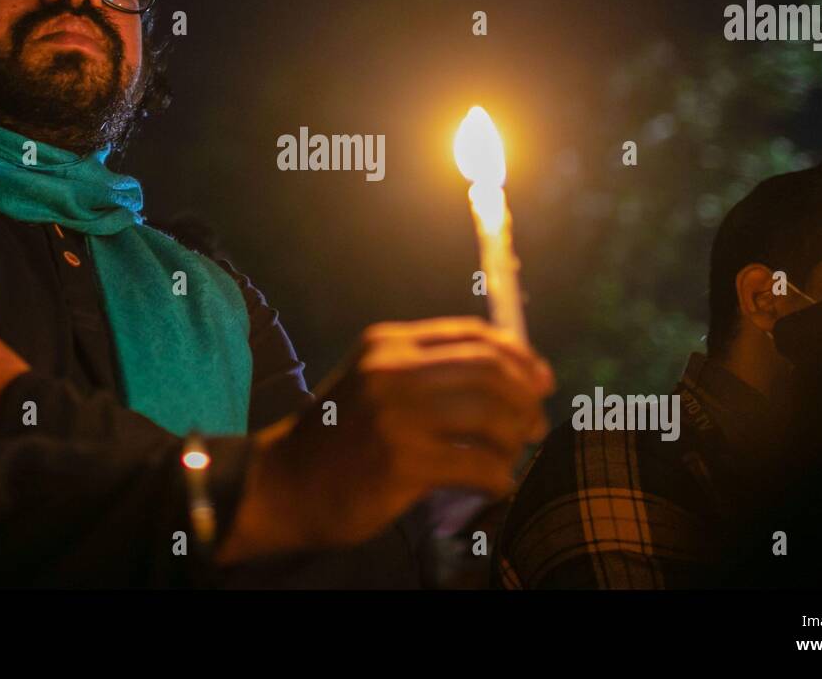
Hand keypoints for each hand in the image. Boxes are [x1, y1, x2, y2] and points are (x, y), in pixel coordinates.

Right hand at [217, 316, 553, 562]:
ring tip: (512, 456)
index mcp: (389, 343)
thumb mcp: (372, 381)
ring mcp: (397, 416)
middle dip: (525, 399)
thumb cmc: (337, 437)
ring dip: (515, 440)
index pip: (474, 335)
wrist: (280, 484)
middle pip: (491, 372)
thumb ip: (426, 369)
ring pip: (491, 417)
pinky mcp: (402, 462)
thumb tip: (513, 372)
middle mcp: (393, 370)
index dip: (519, 356)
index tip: (541, 380)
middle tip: (535, 426)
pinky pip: (478, 466)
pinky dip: (500, 478)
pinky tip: (497, 486)